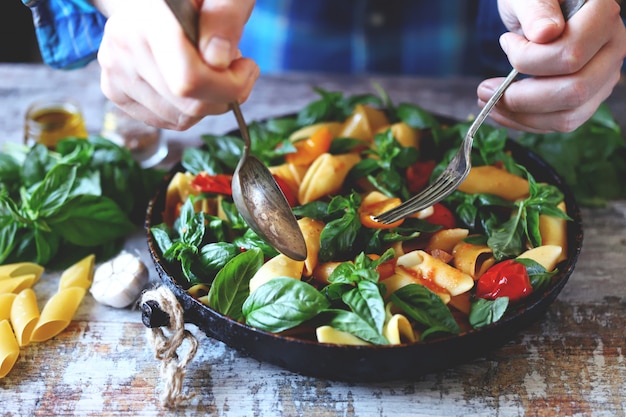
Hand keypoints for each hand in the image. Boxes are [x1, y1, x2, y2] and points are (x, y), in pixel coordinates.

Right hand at [96, 0, 258, 129]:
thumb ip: (226, 18)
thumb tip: (218, 61)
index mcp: (150, 15)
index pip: (189, 79)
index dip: (230, 85)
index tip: (246, 67)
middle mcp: (123, 43)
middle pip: (189, 104)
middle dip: (225, 95)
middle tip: (235, 68)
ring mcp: (114, 70)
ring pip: (180, 118)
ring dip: (209, 103)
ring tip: (209, 69)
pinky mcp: (114, 91)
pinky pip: (166, 121)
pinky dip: (190, 110)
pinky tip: (193, 83)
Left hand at [478, 0, 625, 132]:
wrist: (539, 12)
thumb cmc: (532, 0)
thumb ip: (536, 8)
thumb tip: (545, 33)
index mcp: (603, 16)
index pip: (570, 54)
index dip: (529, 59)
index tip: (505, 42)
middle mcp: (612, 49)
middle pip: (574, 91)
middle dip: (521, 98)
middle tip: (484, 89)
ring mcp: (603, 78)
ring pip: (568, 116)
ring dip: (520, 116)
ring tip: (488, 102)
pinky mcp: (588, 99)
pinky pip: (560, 123)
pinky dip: (524, 122)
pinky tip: (501, 111)